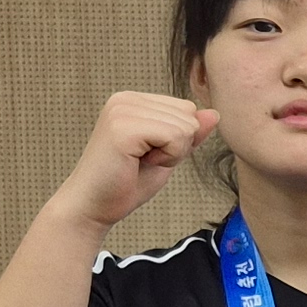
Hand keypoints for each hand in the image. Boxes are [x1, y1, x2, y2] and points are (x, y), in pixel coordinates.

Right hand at [54, 90, 215, 229]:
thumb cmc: (126, 184)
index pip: (187, 109)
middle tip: (143, 161)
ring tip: (138, 162)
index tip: (149, 154)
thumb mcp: (167, 155)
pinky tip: (138, 163)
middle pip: (189, 115)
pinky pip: (175, 137)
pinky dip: (167, 158)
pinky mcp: (123, 127)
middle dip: (177, 146)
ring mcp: (122, 110)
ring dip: (171, 154)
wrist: (92, 208)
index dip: (179, 139)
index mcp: (133, 100)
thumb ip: (188, 134)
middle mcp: (126, 98)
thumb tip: (215, 113)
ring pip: (186, 126)